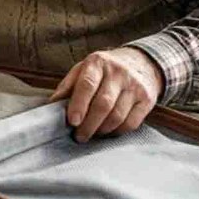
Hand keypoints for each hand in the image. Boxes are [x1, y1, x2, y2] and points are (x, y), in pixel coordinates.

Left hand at [50, 47, 164, 141]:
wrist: (140, 62)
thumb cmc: (104, 70)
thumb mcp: (83, 69)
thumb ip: (67, 86)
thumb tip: (51, 105)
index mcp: (97, 62)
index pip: (87, 84)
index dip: (78, 105)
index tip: (72, 121)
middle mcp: (118, 72)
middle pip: (103, 104)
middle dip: (88, 124)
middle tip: (79, 135)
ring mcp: (135, 86)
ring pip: (117, 116)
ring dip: (101, 130)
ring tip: (91, 133)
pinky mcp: (147, 100)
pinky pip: (131, 123)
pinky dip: (116, 131)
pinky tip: (107, 131)